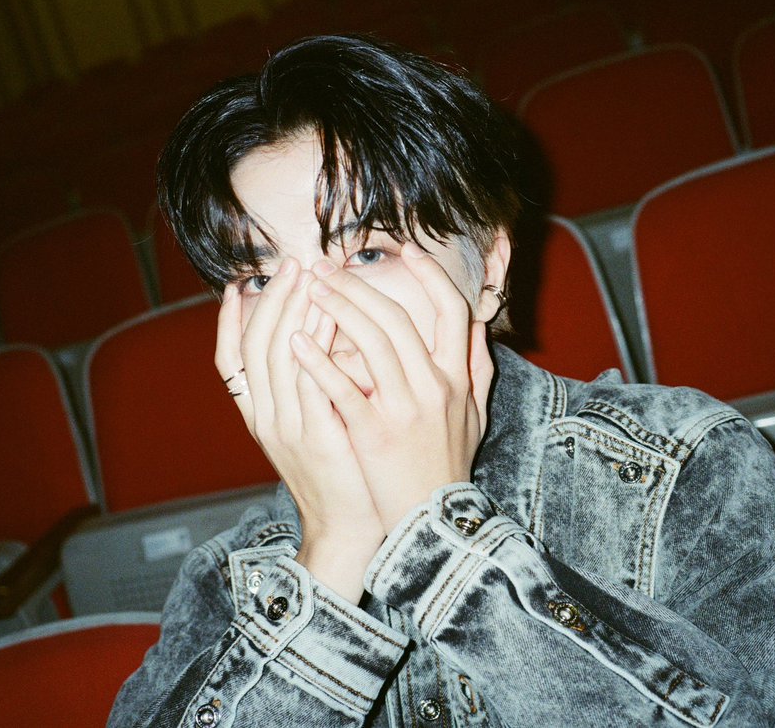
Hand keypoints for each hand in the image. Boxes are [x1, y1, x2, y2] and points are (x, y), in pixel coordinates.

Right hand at [216, 261, 384, 601]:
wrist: (350, 529)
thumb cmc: (342, 476)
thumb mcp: (314, 428)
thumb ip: (307, 389)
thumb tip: (315, 342)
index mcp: (258, 417)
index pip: (228, 361)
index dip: (226, 322)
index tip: (235, 285)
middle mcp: (264, 419)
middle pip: (254, 346)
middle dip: (271, 300)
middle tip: (290, 264)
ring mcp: (286, 427)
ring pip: (277, 354)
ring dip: (291, 310)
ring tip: (307, 275)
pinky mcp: (314, 434)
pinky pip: (308, 378)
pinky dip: (314, 343)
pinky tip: (329, 315)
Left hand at [290, 243, 493, 531]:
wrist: (432, 523)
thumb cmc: (448, 468)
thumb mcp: (475, 417)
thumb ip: (478, 369)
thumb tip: (477, 327)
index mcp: (457, 379)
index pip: (451, 311)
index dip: (431, 276)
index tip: (407, 250)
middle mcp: (434, 387)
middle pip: (398, 318)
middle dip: (359, 286)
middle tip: (327, 267)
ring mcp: (404, 409)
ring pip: (372, 341)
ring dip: (338, 308)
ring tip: (309, 288)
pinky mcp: (375, 433)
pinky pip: (344, 387)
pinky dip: (319, 360)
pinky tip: (296, 340)